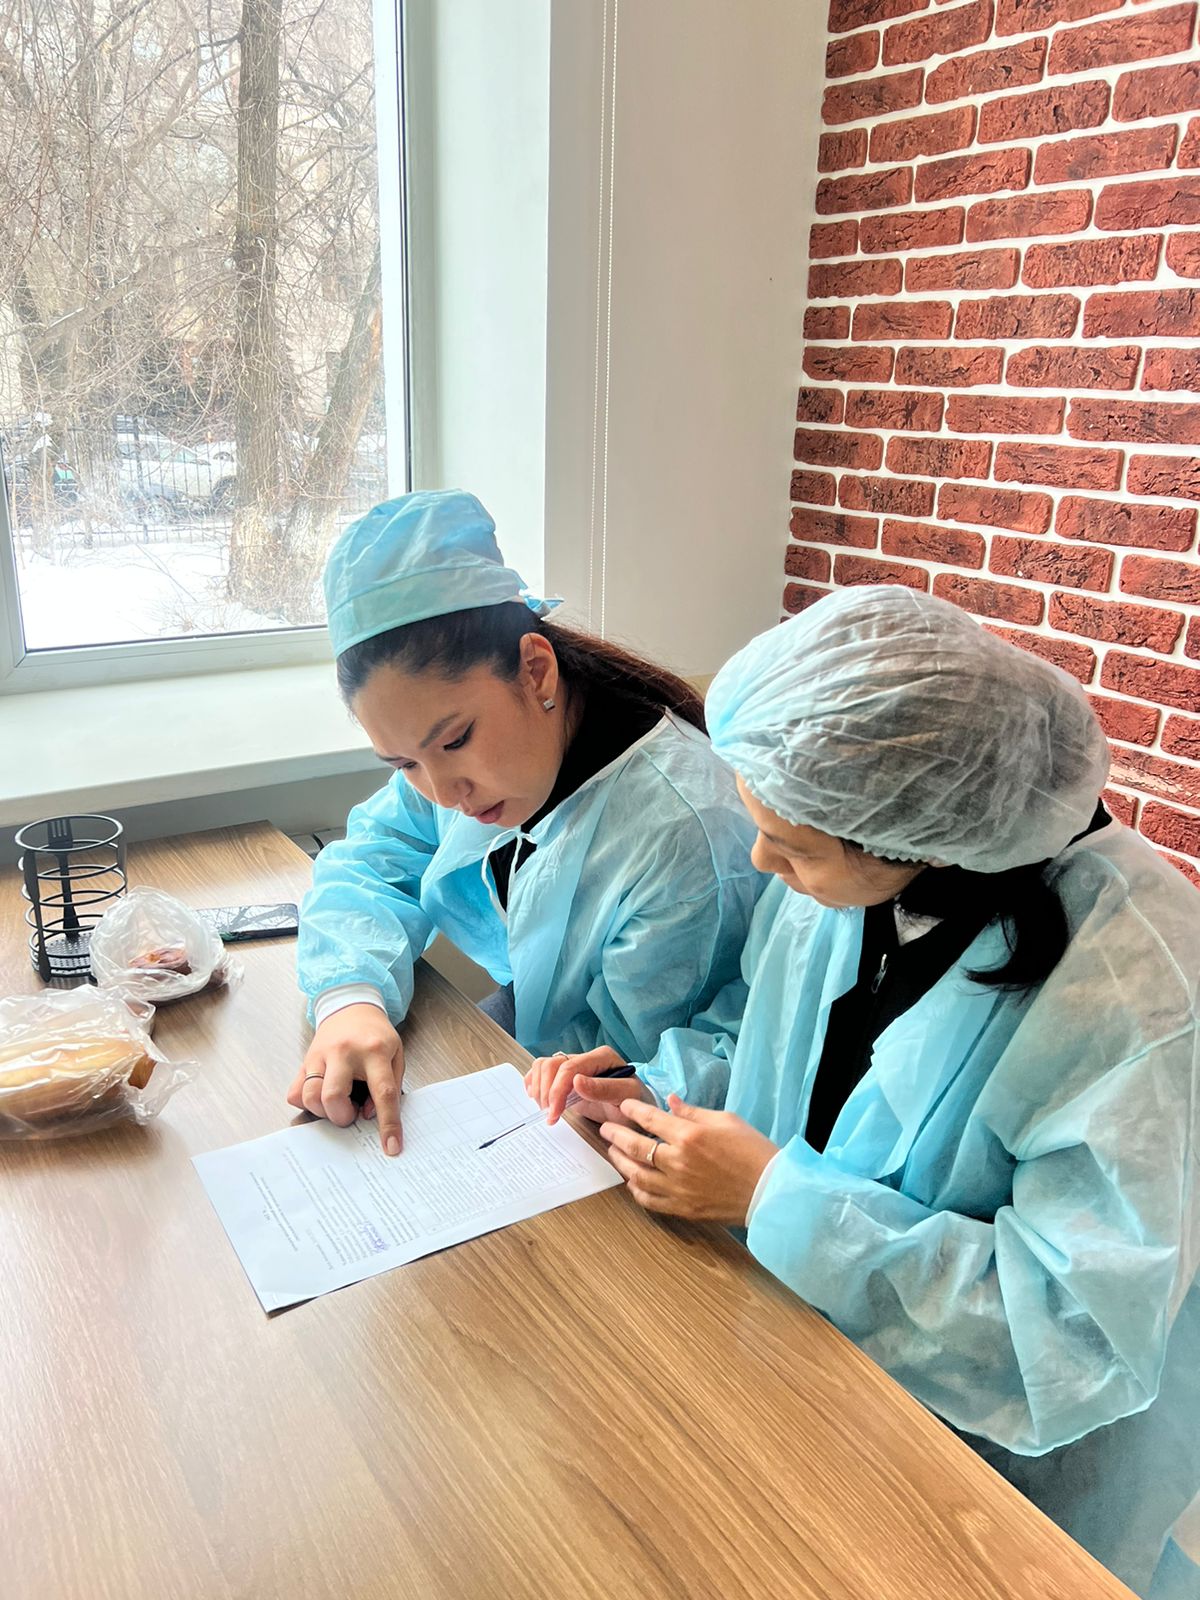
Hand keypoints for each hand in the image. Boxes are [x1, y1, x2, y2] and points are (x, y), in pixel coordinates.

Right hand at [287, 1004, 405, 1155]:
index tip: (391, 1147)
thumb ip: (390, 1085)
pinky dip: (306, 1102)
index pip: (383, 1092)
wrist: (351, 1007)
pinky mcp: (304, 1061)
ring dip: (323, 1111)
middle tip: (350, 1114)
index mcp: (374, 1051)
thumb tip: (370, 1116)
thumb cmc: (375, 1035)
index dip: (388, 1123)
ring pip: (309, 1096)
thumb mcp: (396, 1054)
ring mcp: (320, 1056)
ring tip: (337, 1104)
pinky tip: (321, 1095)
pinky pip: (295, 1092)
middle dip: (341, 1116)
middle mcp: (344, 1053)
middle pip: (333, 1095)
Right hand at [524, 1045, 628, 1123]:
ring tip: (545, 1109)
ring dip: (539, 1088)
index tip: (554, 1114)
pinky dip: (535, 1083)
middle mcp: (586, 1058)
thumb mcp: (627, 1098)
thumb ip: (605, 1089)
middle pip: (552, 1064)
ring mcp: (575, 1066)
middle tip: (550, 1115)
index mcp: (602, 1057)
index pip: (569, 1068)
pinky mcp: (567, 1077)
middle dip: (546, 1092)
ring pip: (544, 1065)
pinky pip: (542, 1071)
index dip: (557, 1090)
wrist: (637, 1112)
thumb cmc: (636, 1104)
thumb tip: (577, 1081)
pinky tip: (538, 1098)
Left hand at [600, 1094, 777, 1224]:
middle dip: (615, 1136)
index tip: (623, 1106)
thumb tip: (670, 1101)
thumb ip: (692, 1112)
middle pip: (635, 1147)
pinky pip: (650, 1200)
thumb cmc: (753, 1150)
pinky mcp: (683, 1208)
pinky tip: (632, 1182)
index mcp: (690, 1136)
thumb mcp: (726, 1120)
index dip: (632, 1110)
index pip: (650, 1118)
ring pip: (636, 1175)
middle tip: (606, 1130)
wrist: (771, 1190)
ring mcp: (678, 1188)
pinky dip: (636, 1190)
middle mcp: (678, 1162)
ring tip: (613, 1153)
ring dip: (620, 1162)